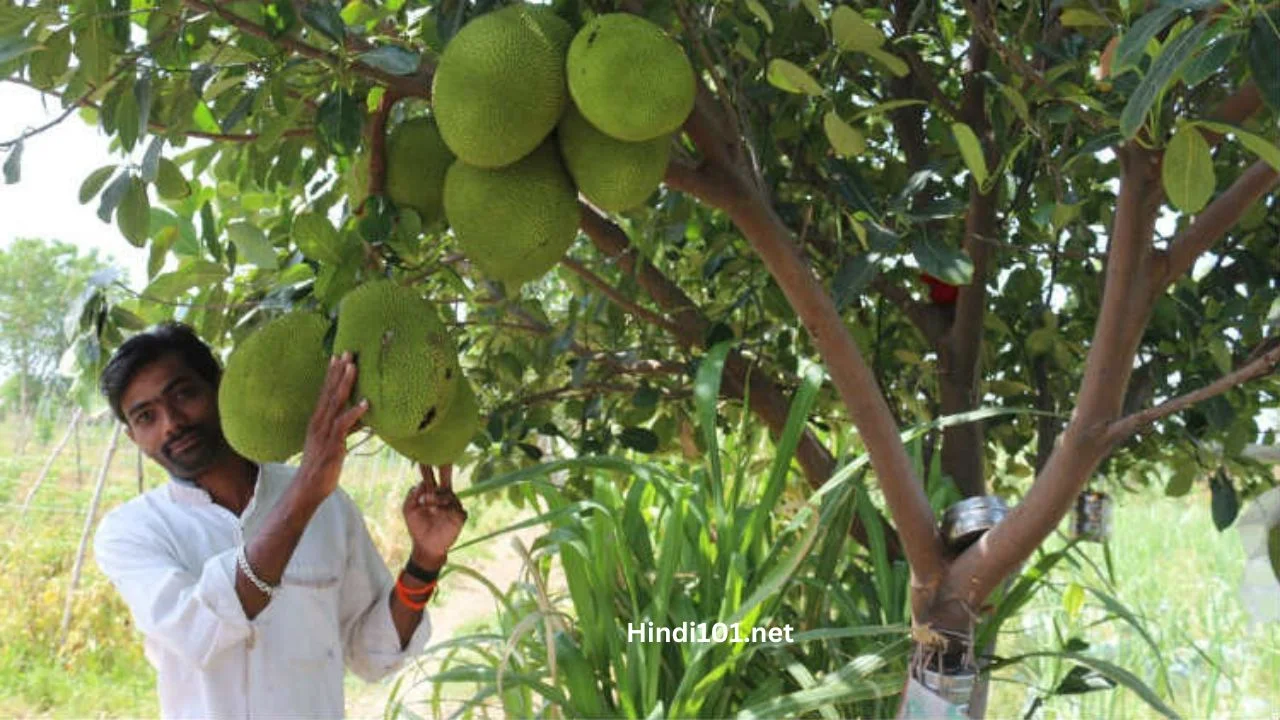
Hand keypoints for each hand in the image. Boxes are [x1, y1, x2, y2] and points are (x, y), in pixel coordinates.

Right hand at [296, 352, 368, 502]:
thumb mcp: (333, 442)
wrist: (307, 488)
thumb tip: (357, 416)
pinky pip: (343, 426)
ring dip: (344, 385)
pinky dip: (354, 413)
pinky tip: (365, 403)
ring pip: (335, 403)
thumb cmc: (322, 466)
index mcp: (318, 420)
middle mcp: (319, 422)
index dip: (332, 374)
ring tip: (353, 367)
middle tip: (347, 352)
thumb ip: (343, 428)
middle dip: (339, 372)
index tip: (339, 356)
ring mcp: (324, 433)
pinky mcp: (332, 445)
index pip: (325, 392)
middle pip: (330, 392)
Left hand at [403, 464, 467, 568]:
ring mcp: (453, 505)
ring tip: (427, 504)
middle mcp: (443, 496)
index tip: (425, 456)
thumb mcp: (408, 510)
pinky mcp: (459, 516)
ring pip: (448, 494)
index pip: (431, 477)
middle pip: (446, 478)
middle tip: (445, 460)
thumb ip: (412, 495)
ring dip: (437, 498)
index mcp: (431, 493)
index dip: (428, 467)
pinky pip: (456, 509)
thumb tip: (421, 484)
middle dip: (445, 468)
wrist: (426, 546)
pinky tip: (438, 513)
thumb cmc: (417, 527)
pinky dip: (447, 510)